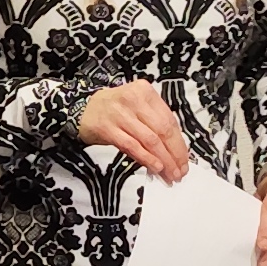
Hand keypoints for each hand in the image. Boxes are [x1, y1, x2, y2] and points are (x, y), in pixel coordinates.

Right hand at [79, 81, 193, 181]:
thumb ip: (154, 123)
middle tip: (179, 170)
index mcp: (144, 92)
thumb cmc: (111, 109)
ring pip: (150, 140)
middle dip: (174, 154)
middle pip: (163, 130)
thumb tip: (173, 150)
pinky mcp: (107, 128)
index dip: (180, 143)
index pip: (170, 120)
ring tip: (169, 173)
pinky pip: (132, 146)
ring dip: (163, 160)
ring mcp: (120, 114)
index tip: (184, 159)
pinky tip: (155, 167)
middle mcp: (133, 100)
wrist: (81, 110)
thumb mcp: (135, 108)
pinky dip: (146, 158)